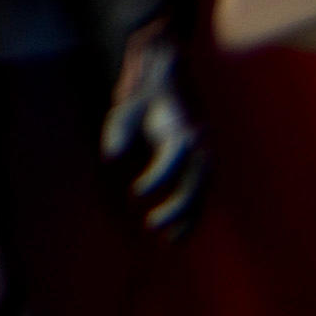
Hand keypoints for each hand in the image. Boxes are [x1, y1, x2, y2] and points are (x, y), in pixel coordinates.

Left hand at [101, 35, 205, 232]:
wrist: (168, 74)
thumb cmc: (141, 95)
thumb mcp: (123, 107)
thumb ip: (117, 132)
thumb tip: (110, 159)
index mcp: (181, 126)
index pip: (173, 159)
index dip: (156, 179)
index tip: (134, 195)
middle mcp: (199, 141)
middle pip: (195, 182)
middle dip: (178, 208)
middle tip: (152, 226)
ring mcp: (205, 152)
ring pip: (202, 192)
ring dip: (189, 217)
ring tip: (171, 241)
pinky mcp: (203, 161)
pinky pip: (201, 191)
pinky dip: (193, 212)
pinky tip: (179, 234)